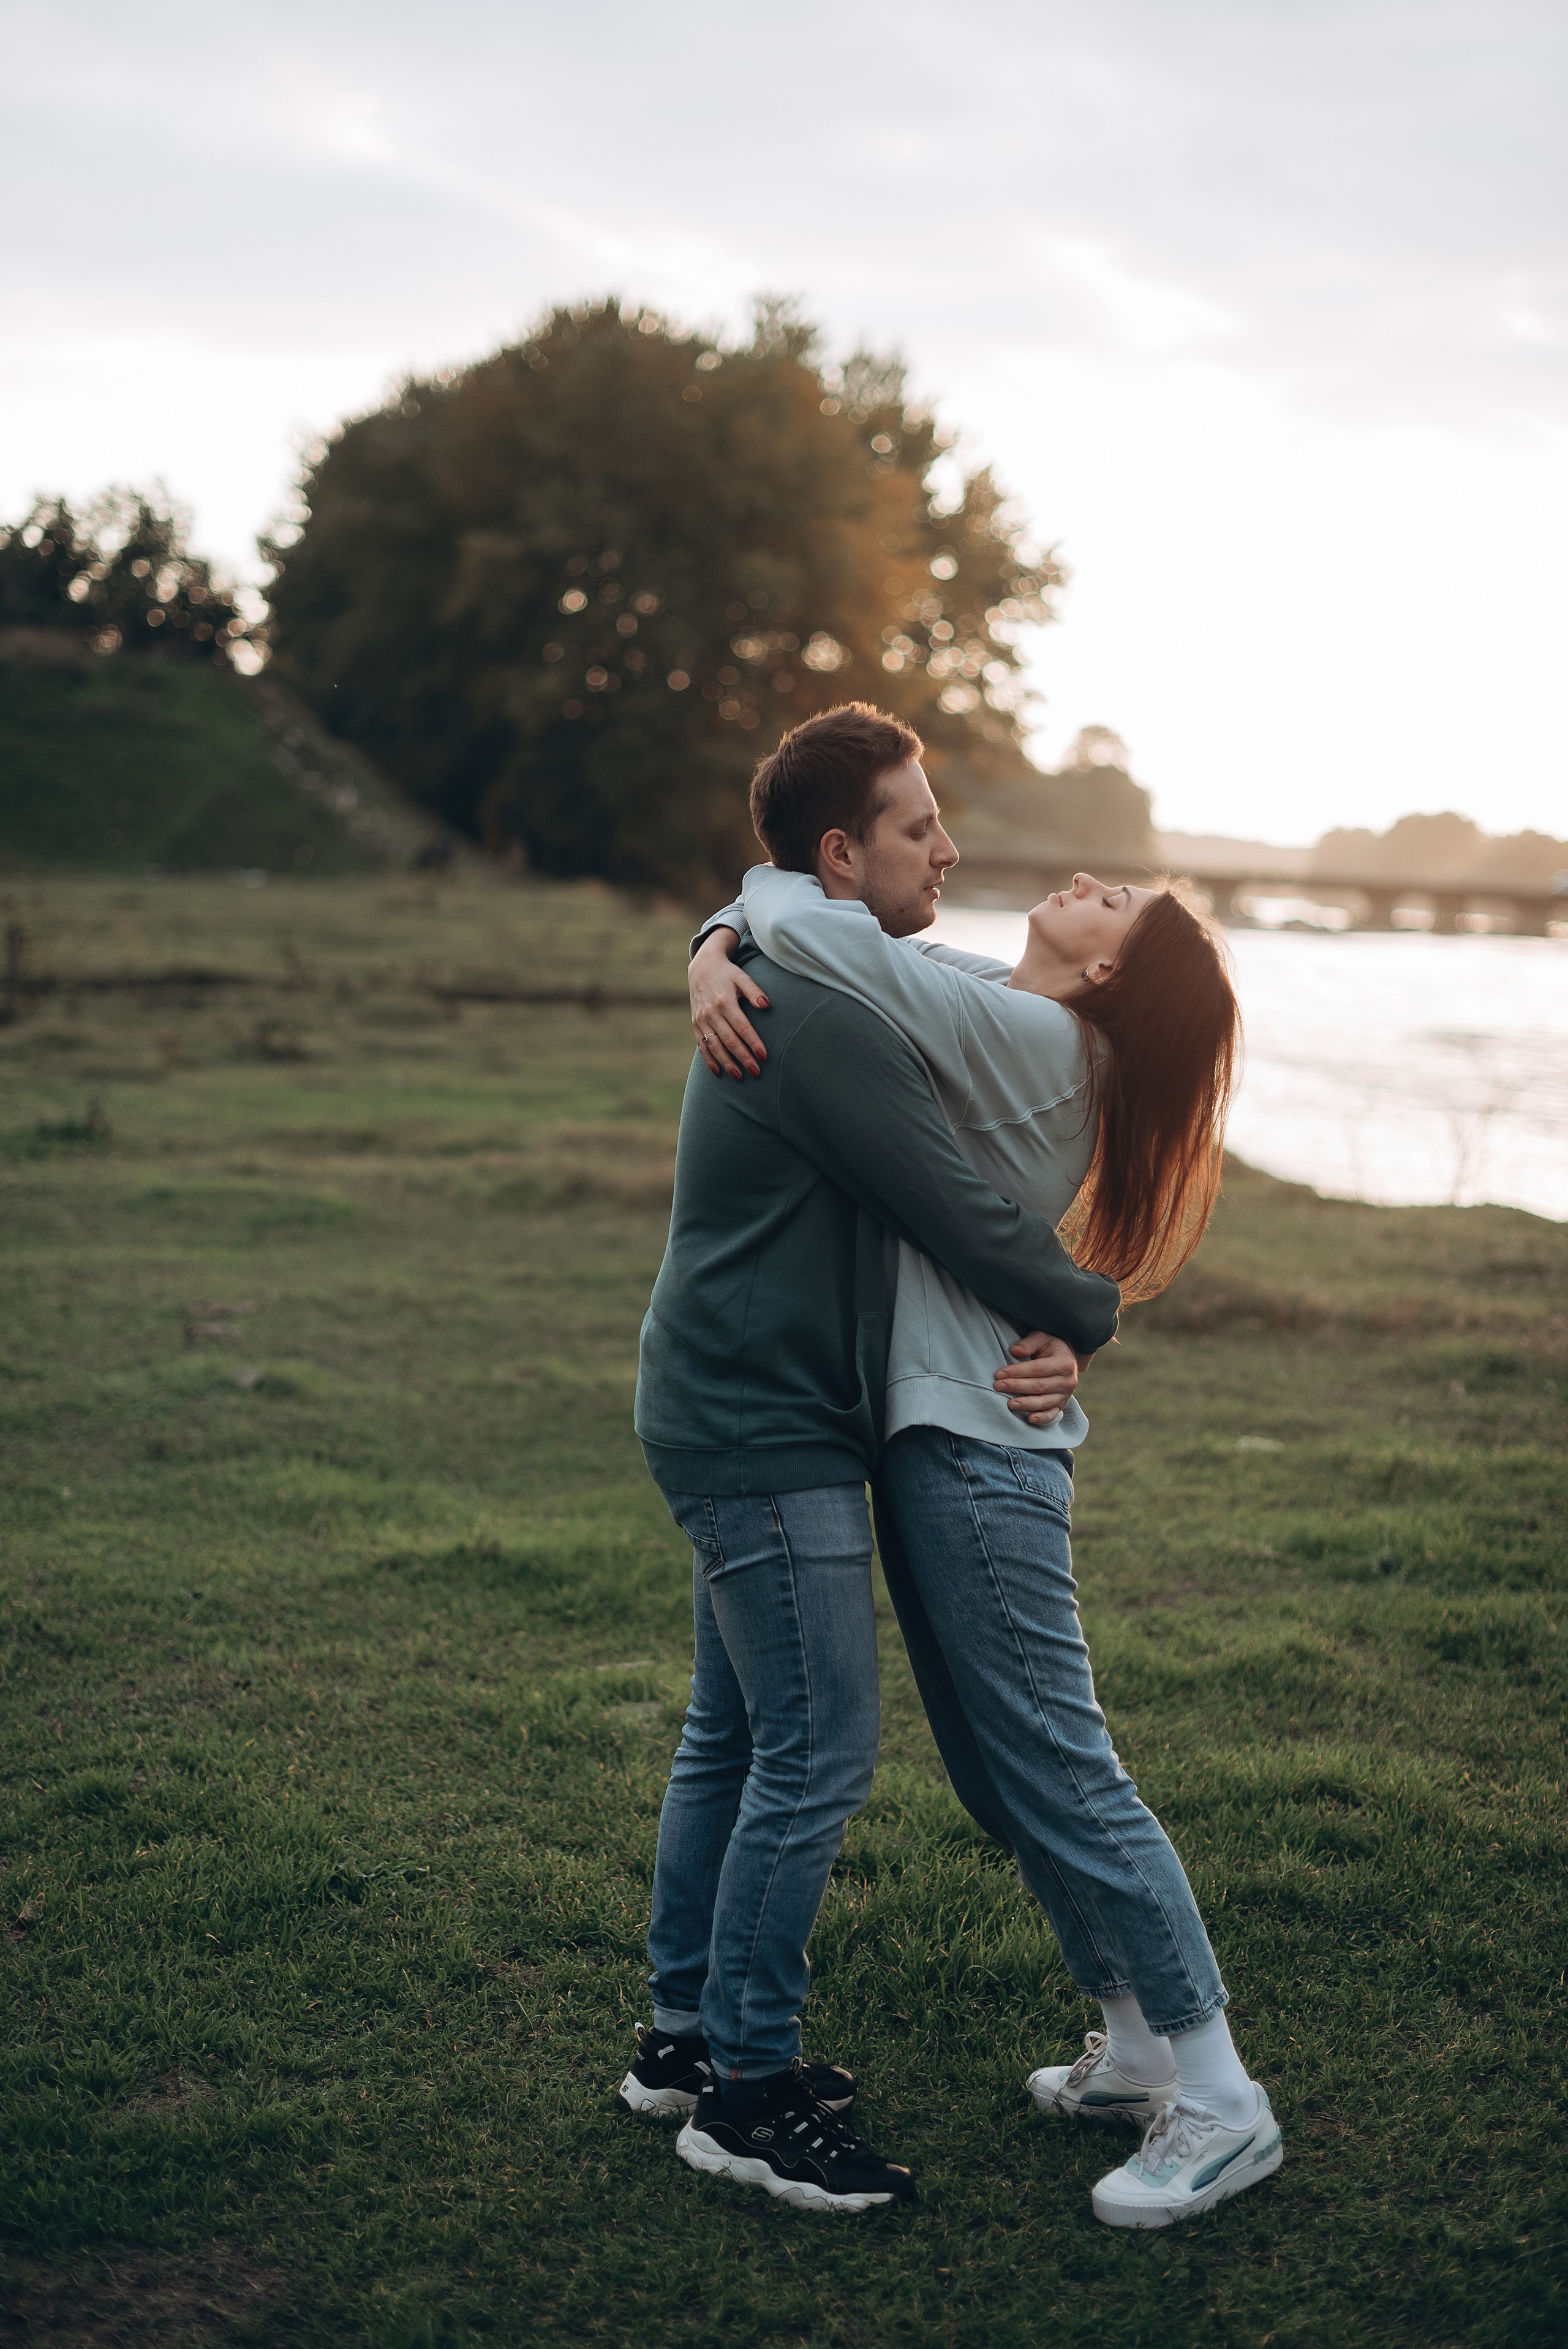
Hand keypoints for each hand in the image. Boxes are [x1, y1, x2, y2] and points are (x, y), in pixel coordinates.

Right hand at [690, 929, 770, 1079]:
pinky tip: (719, 1073)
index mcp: (724, 1001)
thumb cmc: (727, 973)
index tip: (764, 1056)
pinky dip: (709, 1060)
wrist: (702, 967)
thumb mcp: (742, 977)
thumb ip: (754, 991)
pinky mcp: (695, 1024)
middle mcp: (711, 1012)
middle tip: (757, 1072)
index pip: (742, 1027)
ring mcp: (701, 1020)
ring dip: (727, 1063)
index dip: (753, 1042)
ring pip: (715, 1047)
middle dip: (743, 1058)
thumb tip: (766, 1005)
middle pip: (729, 1040)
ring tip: (740, 1077)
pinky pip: (702, 1046)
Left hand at [993, 1331, 1086, 1426]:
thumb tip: (1014, 1351)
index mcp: (1064, 1363)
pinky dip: (1042, 1418)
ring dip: (1026, 1404)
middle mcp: (1068, 1381)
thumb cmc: (1051, 1346)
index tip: (999, 1374)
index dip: (1017, 1372)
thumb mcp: (1042, 1337)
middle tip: (998, 1386)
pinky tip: (1030, 1419)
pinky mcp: (1062, 1405)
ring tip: (1009, 1404)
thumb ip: (1028, 1343)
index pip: (1037, 1369)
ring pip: (1044, 1402)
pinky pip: (1052, 1414)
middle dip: (1016, 1387)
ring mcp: (1066, 1395)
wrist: (1067, 1357)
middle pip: (1039, 1386)